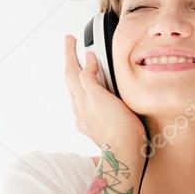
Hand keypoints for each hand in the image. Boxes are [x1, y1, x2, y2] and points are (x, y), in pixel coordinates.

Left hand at [64, 34, 145, 149]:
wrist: (124, 154)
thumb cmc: (117, 127)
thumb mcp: (101, 96)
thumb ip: (91, 77)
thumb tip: (88, 61)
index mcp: (81, 98)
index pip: (71, 69)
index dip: (70, 53)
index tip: (70, 39)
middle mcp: (79, 109)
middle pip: (71, 81)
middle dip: (72, 63)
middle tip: (74, 49)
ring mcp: (85, 119)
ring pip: (77, 94)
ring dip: (78, 79)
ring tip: (83, 69)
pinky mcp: (94, 128)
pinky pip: (85, 106)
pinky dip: (87, 94)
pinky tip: (93, 97)